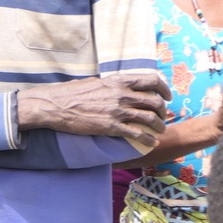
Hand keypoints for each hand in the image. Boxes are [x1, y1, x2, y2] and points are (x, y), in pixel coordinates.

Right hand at [16, 74, 171, 146]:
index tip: (166, 96)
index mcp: (119, 81)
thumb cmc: (73, 93)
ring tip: (160, 130)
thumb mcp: (97, 82)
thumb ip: (114, 84)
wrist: (56, 105)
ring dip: (159, 126)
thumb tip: (123, 87)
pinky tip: (152, 142)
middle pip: (155, 101)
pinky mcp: (112, 127)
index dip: (163, 89)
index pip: (151, 80)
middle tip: (163, 116)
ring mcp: (118, 111)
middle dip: (163, 111)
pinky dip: (149, 139)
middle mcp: (122, 94)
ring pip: (150, 118)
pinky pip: (137, 134)